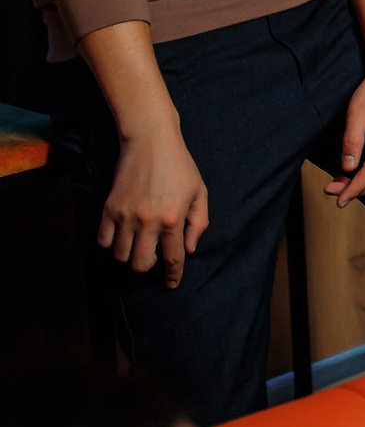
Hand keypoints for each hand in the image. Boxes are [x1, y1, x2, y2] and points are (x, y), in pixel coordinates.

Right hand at [100, 124, 208, 287]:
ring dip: (130, 256)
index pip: (173, 258)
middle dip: (149, 267)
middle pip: (141, 265)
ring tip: (138, 245)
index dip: (173, 276)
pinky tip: (121, 238)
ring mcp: (125, 216)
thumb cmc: (180, 166)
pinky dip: (111, 245)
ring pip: (120, 256)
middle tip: (154, 257)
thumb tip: (189, 249)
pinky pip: (103, 241)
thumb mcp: (199, 192)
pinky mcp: (108, 209)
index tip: (171, 284)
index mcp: (172, 218)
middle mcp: (147, 221)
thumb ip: (198, 222)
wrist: (150, 142)